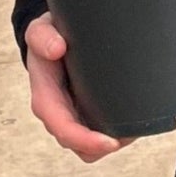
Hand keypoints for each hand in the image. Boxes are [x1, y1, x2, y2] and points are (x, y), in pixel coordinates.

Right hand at [25, 14, 134, 161]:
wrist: (54, 36)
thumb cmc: (48, 37)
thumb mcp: (40, 30)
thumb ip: (42, 35)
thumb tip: (57, 48)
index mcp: (46, 97)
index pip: (62, 128)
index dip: (84, 139)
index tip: (110, 142)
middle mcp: (59, 112)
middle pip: (79, 145)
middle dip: (102, 146)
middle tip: (131, 135)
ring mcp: (74, 115)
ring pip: (91, 146)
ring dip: (111, 142)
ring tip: (134, 130)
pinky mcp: (88, 112)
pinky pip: (100, 133)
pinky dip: (116, 133)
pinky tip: (132, 123)